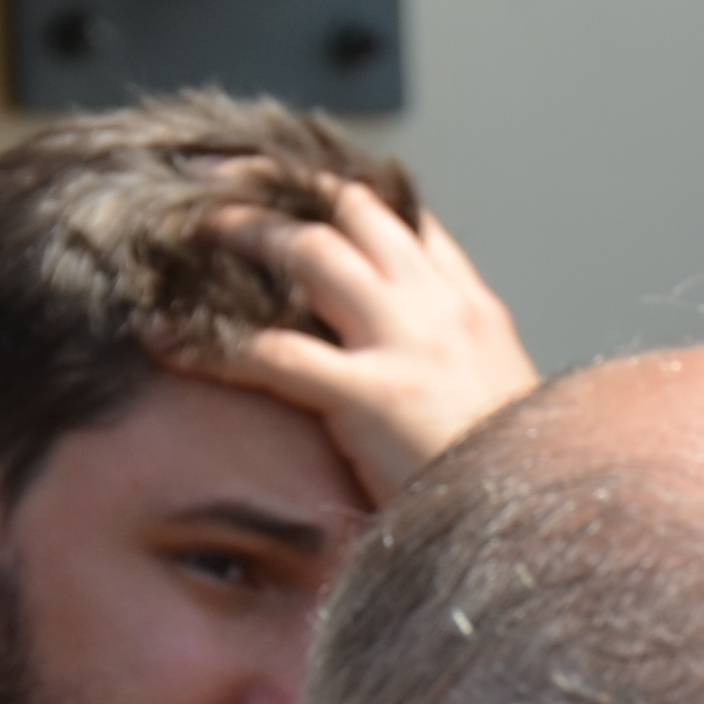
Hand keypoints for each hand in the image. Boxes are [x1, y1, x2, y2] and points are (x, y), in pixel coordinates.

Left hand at [172, 186, 539, 504]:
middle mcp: (439, 308)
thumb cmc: (519, 484)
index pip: (408, 222)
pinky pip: (272, 354)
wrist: (538, 523)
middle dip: (286, 189)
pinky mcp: (371, 394)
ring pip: (311, 251)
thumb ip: (460, 376)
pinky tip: (165, 341)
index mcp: (475, 310)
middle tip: (230, 181)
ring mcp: (406, 345)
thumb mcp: (507, 407)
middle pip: (353, 212)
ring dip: (247, 233)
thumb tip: (420, 380)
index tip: (302, 186)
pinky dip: (209, 345)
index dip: (348, 196)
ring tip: (196, 230)